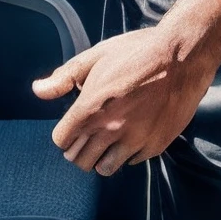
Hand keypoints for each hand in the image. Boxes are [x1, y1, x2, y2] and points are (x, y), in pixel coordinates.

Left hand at [32, 28, 216, 175]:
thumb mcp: (98, 55)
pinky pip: (131, 161)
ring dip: (101, 156)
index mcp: (91, 107)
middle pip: (80, 160)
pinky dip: (127, 153)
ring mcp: (133, 140)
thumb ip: (66, 76)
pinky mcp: (154, 145)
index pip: (62, 140)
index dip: (64, 133)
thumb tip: (38, 90)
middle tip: (88, 134)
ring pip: (104, 168)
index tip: (72, 125)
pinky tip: (131, 134)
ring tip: (107, 140)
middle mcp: (110, 129)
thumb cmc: (138, 51)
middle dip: (79, 148)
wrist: (182, 56)